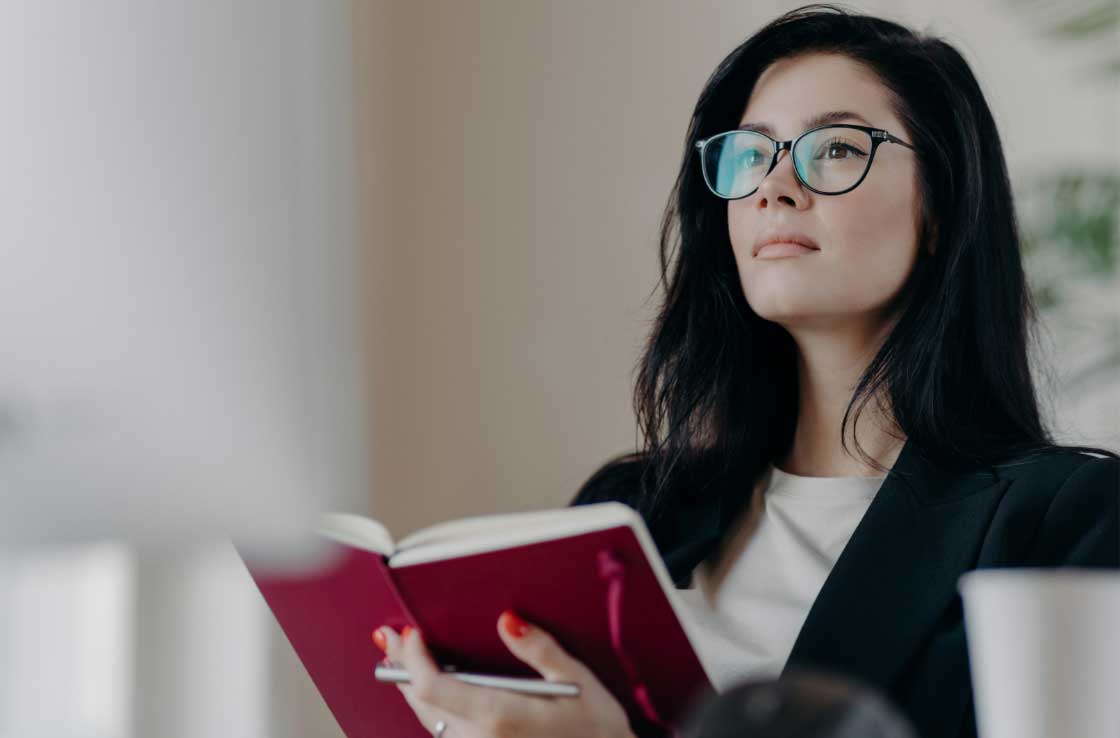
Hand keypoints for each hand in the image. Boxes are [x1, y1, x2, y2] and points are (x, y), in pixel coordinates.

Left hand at [374, 611, 638, 737]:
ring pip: (431, 723)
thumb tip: (508, 620)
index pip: (433, 688)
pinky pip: (447, 735)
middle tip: (389, 638)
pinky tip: (432, 692)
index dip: (414, 659)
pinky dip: (432, 710)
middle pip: (423, 705)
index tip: (411, 634)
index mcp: (500, 717)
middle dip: (402, 668)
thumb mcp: (575, 680)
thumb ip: (539, 649)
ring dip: (413, 690)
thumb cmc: (597, 728)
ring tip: (402, 659)